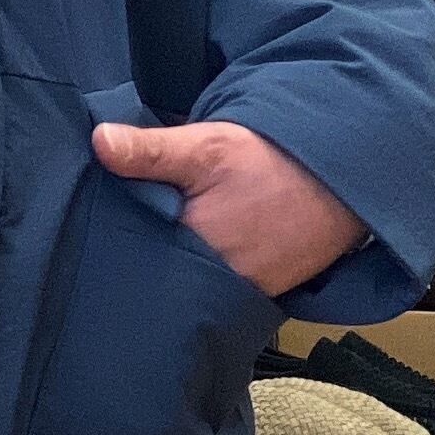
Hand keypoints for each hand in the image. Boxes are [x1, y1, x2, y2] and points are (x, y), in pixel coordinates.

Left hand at [93, 120, 361, 297]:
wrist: (346, 180)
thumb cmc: (274, 161)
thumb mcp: (208, 145)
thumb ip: (151, 150)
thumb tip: (98, 141)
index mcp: (191, 249)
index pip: (131, 257)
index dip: (109, 242)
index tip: (88, 228)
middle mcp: (213, 284)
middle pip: (157, 277)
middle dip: (137, 260)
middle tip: (112, 237)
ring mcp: (238, 293)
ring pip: (186, 286)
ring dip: (170, 268)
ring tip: (152, 245)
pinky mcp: (259, 294)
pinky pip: (216, 289)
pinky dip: (201, 274)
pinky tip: (193, 252)